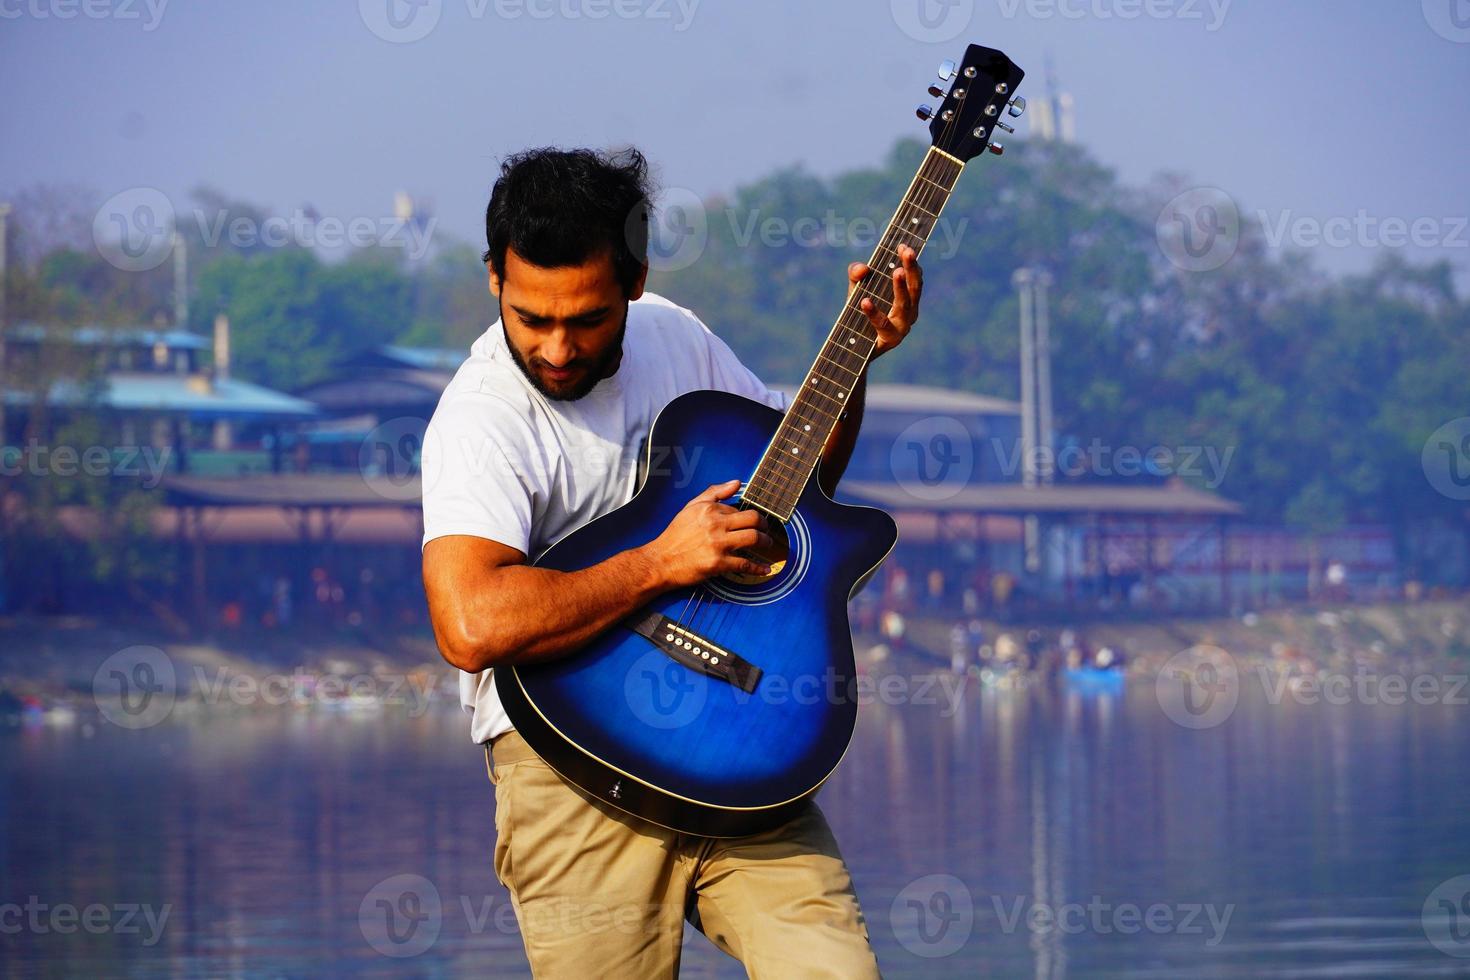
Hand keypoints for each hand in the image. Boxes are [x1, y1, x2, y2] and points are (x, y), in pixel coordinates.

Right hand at [643, 479, 775, 588]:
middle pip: (753, 520)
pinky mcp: (718, 563)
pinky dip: (758, 568)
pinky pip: (745, 564)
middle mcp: (715, 524)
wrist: (661, 560)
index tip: (750, 522)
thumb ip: (714, 493)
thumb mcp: (691, 507)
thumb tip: (736, 483)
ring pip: (753, 539)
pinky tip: (764, 569)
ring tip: (766, 544)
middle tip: (766, 530)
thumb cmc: (675, 535)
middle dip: (764, 525)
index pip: (738, 508)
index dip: (746, 516)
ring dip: (765, 542)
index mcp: (709, 509)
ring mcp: (718, 544)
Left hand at [849, 243, 921, 357]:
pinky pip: (882, 325)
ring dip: (901, 288)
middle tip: (907, 250)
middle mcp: (910, 313)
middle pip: (915, 288)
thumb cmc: (858, 318)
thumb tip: (862, 268)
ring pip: (904, 306)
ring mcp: (902, 328)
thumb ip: (855, 275)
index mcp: (909, 300)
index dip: (911, 261)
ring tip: (897, 272)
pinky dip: (873, 313)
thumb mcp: (855, 291)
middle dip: (911, 268)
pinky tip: (864, 302)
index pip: (915, 277)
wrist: (853, 354)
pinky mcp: (889, 341)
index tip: (902, 245)